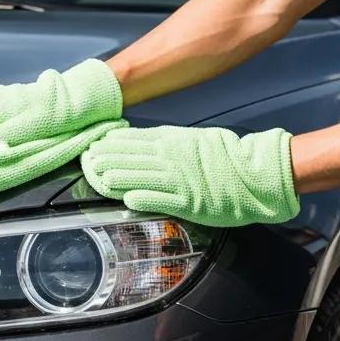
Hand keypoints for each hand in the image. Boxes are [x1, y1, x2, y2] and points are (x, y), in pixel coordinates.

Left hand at [80, 125, 298, 226]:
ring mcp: (178, 179)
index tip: (93, 145)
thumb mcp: (195, 141)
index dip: (110, 143)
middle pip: (130, 156)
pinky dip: (141, 198)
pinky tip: (124, 198)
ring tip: (97, 177)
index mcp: (173, 141)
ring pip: (139, 176)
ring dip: (115, 177)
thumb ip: (171, 143)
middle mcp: (171, 157)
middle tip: (85, 161)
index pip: (133, 139)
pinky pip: (160, 198)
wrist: (254, 174)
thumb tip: (148, 144)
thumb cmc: (227, 159)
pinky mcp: (188, 201)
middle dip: (105, 159)